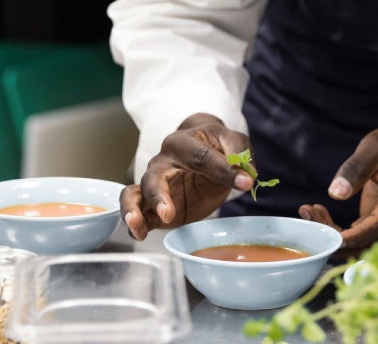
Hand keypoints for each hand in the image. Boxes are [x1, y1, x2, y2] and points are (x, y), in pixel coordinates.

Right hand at [121, 113, 253, 240]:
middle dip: (158, 196)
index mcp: (184, 143)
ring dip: (132, 209)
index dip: (222, 169)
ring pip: (133, 193)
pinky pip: (138, 212)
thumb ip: (239, 158)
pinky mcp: (155, 205)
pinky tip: (140, 235)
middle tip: (168, 214)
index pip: (200, 156)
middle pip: (152, 177)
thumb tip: (245, 179)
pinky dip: (136, 225)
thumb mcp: (234, 144)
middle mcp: (163, 162)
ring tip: (136, 223)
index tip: (244, 183)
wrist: (206, 151)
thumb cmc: (218, 146)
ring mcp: (156, 184)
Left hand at [299, 123, 377, 252]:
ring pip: (357, 245)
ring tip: (309, 210)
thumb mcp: (375, 147)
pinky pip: (354, 236)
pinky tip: (318, 211)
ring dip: (330, 235)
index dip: (351, 236)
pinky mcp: (374, 222)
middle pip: (364, 243)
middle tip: (308, 212)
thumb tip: (335, 194)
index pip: (376, 227)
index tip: (324, 232)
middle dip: (333, 236)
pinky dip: (333, 229)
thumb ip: (356, 168)